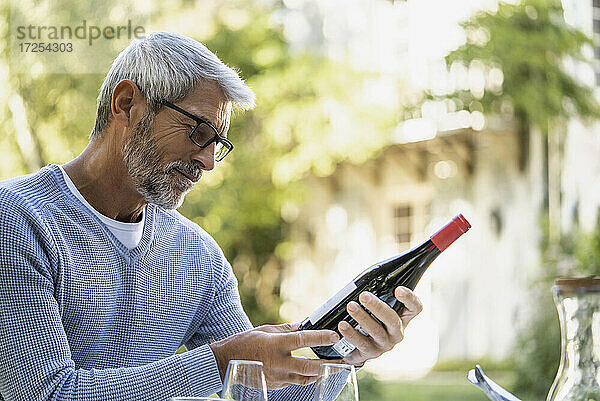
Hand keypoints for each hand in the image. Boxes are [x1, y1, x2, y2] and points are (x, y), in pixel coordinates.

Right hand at [209, 323, 341, 388]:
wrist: (226, 362)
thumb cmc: (246, 342)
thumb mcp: (266, 330)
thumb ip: (287, 329)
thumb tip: (304, 325)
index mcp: (276, 344)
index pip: (302, 340)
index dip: (320, 337)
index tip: (334, 336)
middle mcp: (278, 362)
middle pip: (310, 367)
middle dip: (328, 365)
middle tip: (343, 361)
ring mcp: (277, 377)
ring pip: (305, 379)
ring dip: (320, 373)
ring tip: (332, 368)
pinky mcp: (275, 386)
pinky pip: (295, 382)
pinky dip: (305, 378)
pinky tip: (312, 373)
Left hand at [339, 286, 422, 365]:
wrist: (358, 345)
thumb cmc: (369, 317)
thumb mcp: (375, 306)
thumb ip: (376, 293)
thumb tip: (365, 277)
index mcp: (403, 317)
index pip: (415, 308)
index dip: (410, 299)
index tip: (398, 289)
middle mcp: (397, 332)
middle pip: (393, 320)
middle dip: (377, 307)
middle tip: (363, 296)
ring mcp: (384, 344)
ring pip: (376, 331)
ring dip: (362, 318)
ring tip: (350, 306)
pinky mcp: (370, 353)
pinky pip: (362, 343)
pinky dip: (351, 333)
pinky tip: (342, 325)